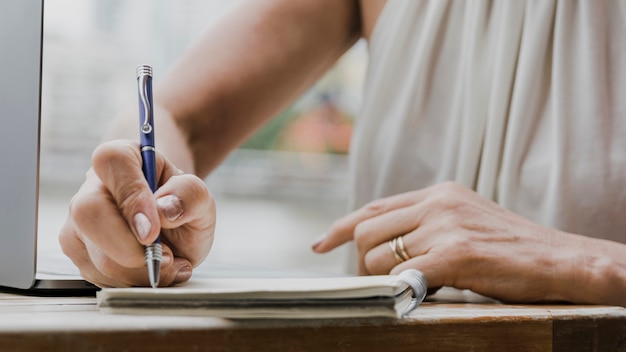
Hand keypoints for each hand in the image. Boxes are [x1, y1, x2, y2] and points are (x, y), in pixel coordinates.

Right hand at [59, 140, 215, 286]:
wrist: (171, 223)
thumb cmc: (180, 203)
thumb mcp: (199, 196)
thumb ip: (190, 194)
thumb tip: (166, 209)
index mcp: (121, 158)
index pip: (112, 163)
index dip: (132, 197)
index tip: (152, 232)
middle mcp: (90, 188)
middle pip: (90, 215)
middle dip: (131, 250)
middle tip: (167, 257)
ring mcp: (79, 223)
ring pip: (97, 257)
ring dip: (141, 271)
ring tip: (169, 260)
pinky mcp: (80, 254)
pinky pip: (101, 278)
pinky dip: (135, 283)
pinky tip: (154, 269)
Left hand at [313, 181, 588, 302]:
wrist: (562, 259)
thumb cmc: (512, 249)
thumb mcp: (464, 223)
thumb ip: (425, 226)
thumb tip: (384, 247)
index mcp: (438, 193)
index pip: (374, 207)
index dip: (340, 226)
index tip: (319, 244)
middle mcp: (438, 203)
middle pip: (367, 230)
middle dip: (360, 263)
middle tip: (373, 282)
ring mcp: (446, 226)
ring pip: (379, 256)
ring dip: (381, 279)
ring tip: (404, 289)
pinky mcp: (456, 253)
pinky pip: (404, 275)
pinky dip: (400, 290)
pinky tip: (414, 295)